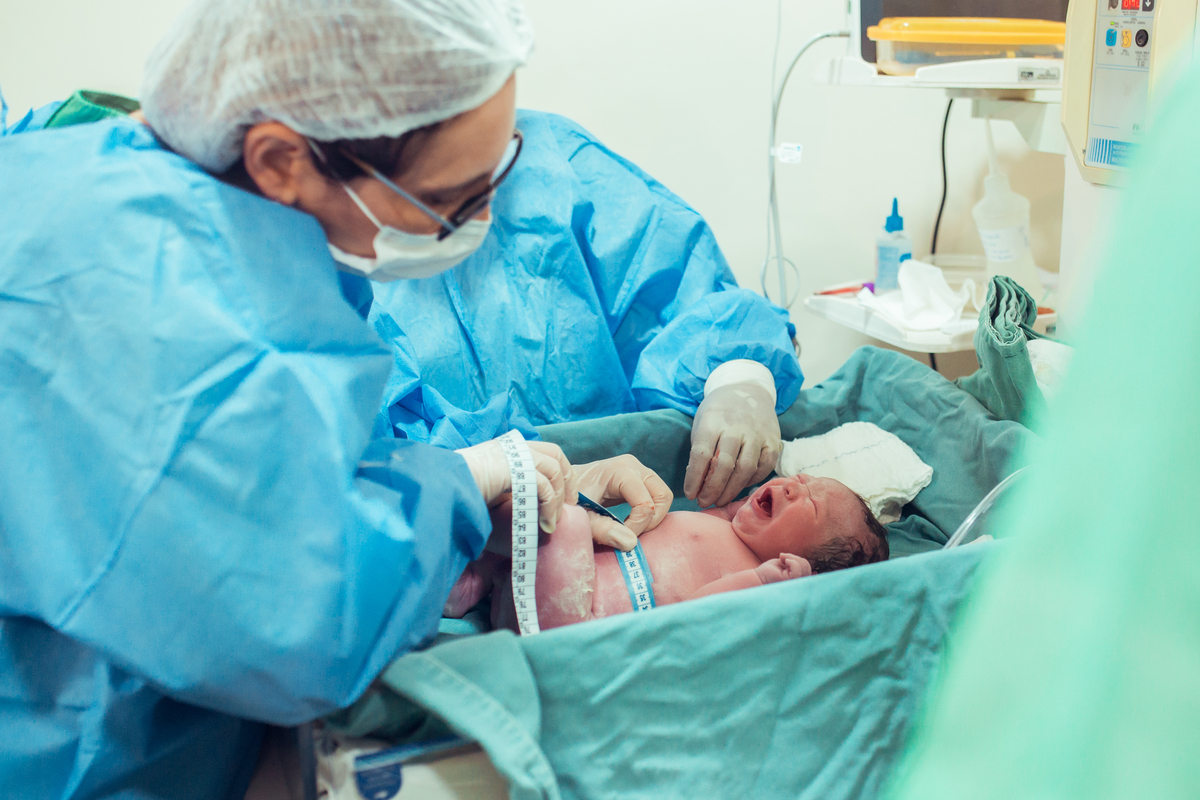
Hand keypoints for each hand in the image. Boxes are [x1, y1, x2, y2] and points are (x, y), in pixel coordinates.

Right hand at [456, 438, 577, 533]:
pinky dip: (549, 507)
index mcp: (510, 448)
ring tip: (553, 523)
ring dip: (557, 500)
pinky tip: (545, 525)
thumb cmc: (460, 489)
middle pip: (556, 455)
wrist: (444, 484)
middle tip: (569, 506)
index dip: (561, 472)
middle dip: (567, 481)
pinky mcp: (517, 468)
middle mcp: (516, 446)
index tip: (564, 496)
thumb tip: (525, 510)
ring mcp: (517, 454)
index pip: (547, 451)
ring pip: (553, 471)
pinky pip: (544, 487)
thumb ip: (509, 490)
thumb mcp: (490, 485)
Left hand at [574, 455, 671, 550]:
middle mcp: (634, 466)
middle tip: (631, 535)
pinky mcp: (639, 478)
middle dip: (651, 521)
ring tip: (631, 529)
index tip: (619, 537)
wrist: (563, 485)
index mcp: (620, 470)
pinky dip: (650, 513)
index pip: (645, 502)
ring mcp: (639, 470)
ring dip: (653, 518)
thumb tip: (630, 543)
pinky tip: (631, 523)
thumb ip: (602, 529)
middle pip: (662, 496)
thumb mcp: (583, 516)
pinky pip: (657, 497)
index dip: (637, 526)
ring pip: (663, 496)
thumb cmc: (571, 498)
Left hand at [684, 382, 781, 507]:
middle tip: (704, 502)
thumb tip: (698, 483)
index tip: (689, 494)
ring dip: (731, 490)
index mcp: (713, 421)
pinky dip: (751, 481)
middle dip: (712, 489)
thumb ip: (701, 449)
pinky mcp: (773, 440)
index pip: (701, 455)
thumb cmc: (718, 411)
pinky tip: (739, 487)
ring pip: (745, 469)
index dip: (694, 478)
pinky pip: (764, 467)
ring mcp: (757, 433)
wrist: (746, 388)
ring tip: (720, 501)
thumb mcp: (702, 422)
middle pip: (724, 465)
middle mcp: (737, 427)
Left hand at [755, 553, 811, 584]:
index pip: (810, 573)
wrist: (757, 577)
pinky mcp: (790, 581)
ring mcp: (796, 584)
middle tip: (783, 558)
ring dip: (792, 558)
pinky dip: (791, 561)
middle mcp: (799, 585)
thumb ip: (799, 568)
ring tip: (781, 560)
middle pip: (807, 566)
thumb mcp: (787, 567)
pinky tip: (783, 561)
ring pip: (804, 566)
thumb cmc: (770, 572)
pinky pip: (797, 568)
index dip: (808, 567)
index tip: (801, 567)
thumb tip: (816, 573)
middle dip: (796, 558)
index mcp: (799, 582)